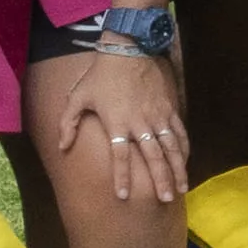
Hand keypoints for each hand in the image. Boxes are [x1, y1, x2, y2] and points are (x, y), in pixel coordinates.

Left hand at [28, 49, 186, 204]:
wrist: (128, 48)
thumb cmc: (100, 74)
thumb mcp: (77, 96)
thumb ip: (68, 123)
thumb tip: (61, 147)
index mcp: (117, 123)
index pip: (120, 156)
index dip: (122, 176)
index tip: (124, 195)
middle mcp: (140, 123)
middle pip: (153, 156)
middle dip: (160, 180)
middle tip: (164, 199)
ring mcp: (158, 116)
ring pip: (171, 147)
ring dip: (177, 169)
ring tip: (181, 188)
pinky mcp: (168, 108)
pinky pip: (178, 132)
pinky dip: (183, 149)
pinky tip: (185, 162)